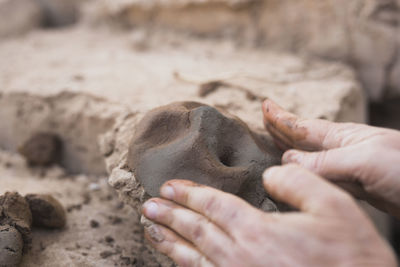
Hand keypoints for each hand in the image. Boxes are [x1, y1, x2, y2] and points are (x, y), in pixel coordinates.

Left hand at [141, 165, 396, 266]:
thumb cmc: (350, 257)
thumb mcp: (334, 205)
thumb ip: (297, 181)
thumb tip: (269, 175)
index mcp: (258, 231)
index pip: (213, 205)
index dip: (189, 194)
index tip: (168, 187)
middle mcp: (240, 257)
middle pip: (196, 230)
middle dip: (170, 216)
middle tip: (148, 207)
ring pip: (193, 257)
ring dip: (169, 242)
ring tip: (151, 231)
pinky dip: (186, 266)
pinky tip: (178, 261)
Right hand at [263, 99, 399, 217]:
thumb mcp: (363, 161)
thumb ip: (324, 162)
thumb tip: (286, 160)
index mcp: (343, 138)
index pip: (303, 126)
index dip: (281, 118)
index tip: (264, 106)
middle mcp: (342, 150)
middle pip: (304, 137)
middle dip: (283, 128)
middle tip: (265, 119)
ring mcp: (349, 168)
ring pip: (311, 157)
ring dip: (291, 149)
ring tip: (277, 143)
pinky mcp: (357, 188)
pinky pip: (322, 177)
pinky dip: (307, 173)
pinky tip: (305, 174)